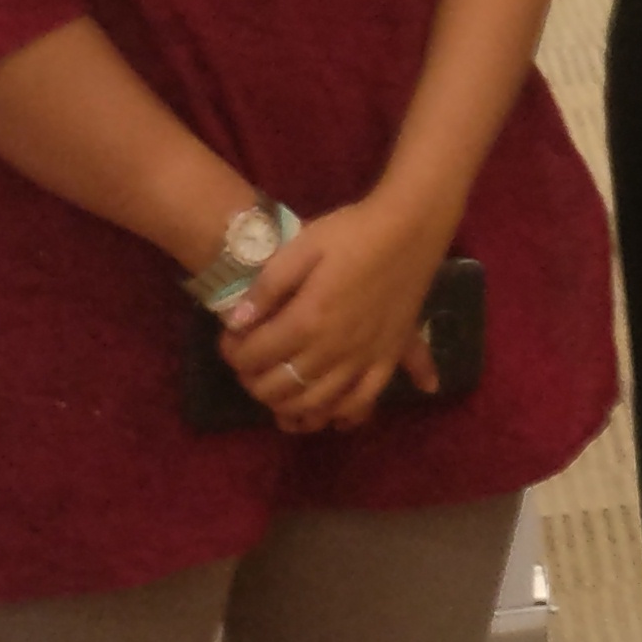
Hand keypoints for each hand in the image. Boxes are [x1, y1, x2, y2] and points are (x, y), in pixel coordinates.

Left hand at [227, 193, 455, 433]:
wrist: (411, 227)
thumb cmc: (353, 232)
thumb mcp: (301, 247)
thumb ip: (266, 288)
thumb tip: (236, 324)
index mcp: (308, 319)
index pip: (254, 355)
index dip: (232, 353)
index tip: (230, 341)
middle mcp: (333, 349)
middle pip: (279, 387)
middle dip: (253, 381)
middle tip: (250, 364)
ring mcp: (363, 358)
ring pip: (316, 404)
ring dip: (288, 404)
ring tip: (278, 386)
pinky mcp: (387, 359)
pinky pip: (362, 401)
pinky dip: (340, 414)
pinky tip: (326, 410)